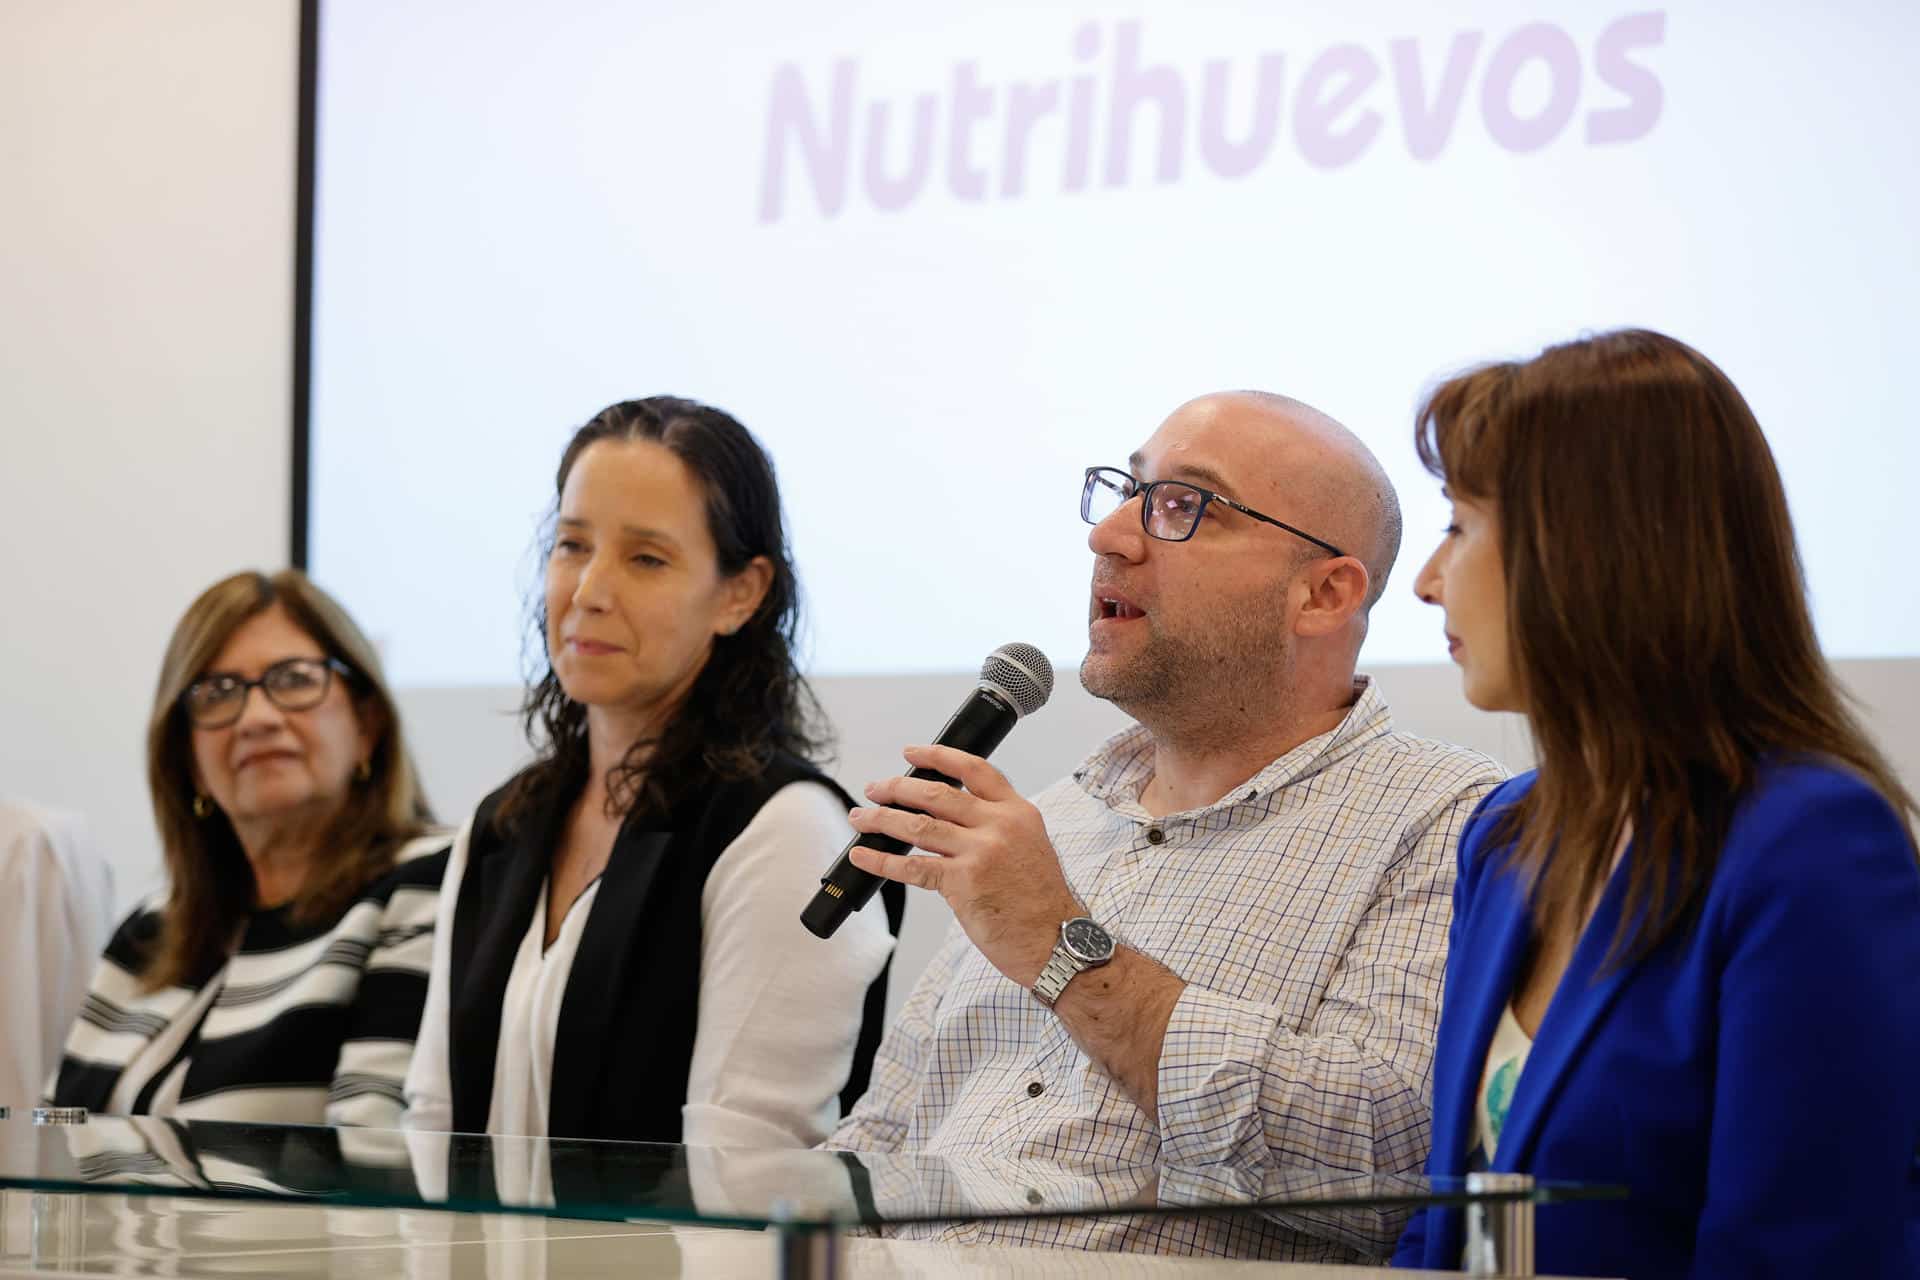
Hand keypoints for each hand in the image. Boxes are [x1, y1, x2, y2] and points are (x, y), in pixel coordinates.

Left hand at [847, 744, 1081, 988]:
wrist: (1056, 941)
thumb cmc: (1041, 902)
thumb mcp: (1029, 847)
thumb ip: (995, 826)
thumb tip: (948, 816)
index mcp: (1017, 812)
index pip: (974, 769)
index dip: (937, 757)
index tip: (912, 753)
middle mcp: (999, 826)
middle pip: (937, 793)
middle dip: (898, 788)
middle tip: (875, 788)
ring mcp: (980, 853)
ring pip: (918, 825)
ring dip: (882, 819)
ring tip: (860, 817)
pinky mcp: (963, 882)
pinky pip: (912, 867)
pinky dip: (881, 860)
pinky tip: (864, 855)